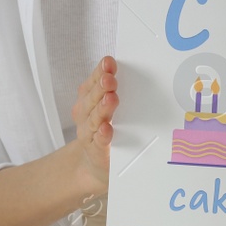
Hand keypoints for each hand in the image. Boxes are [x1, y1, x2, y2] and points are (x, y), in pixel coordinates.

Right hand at [68, 55, 117, 196]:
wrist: (94, 163)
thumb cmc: (106, 128)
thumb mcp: (108, 107)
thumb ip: (114, 91)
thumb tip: (139, 68)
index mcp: (89, 98)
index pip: (93, 81)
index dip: (100, 71)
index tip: (109, 62)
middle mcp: (85, 113)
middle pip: (92, 97)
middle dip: (101, 87)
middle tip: (110, 78)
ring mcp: (89, 132)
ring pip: (94, 117)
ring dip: (102, 108)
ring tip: (111, 98)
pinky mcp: (96, 149)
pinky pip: (98, 141)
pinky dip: (102, 134)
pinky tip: (106, 128)